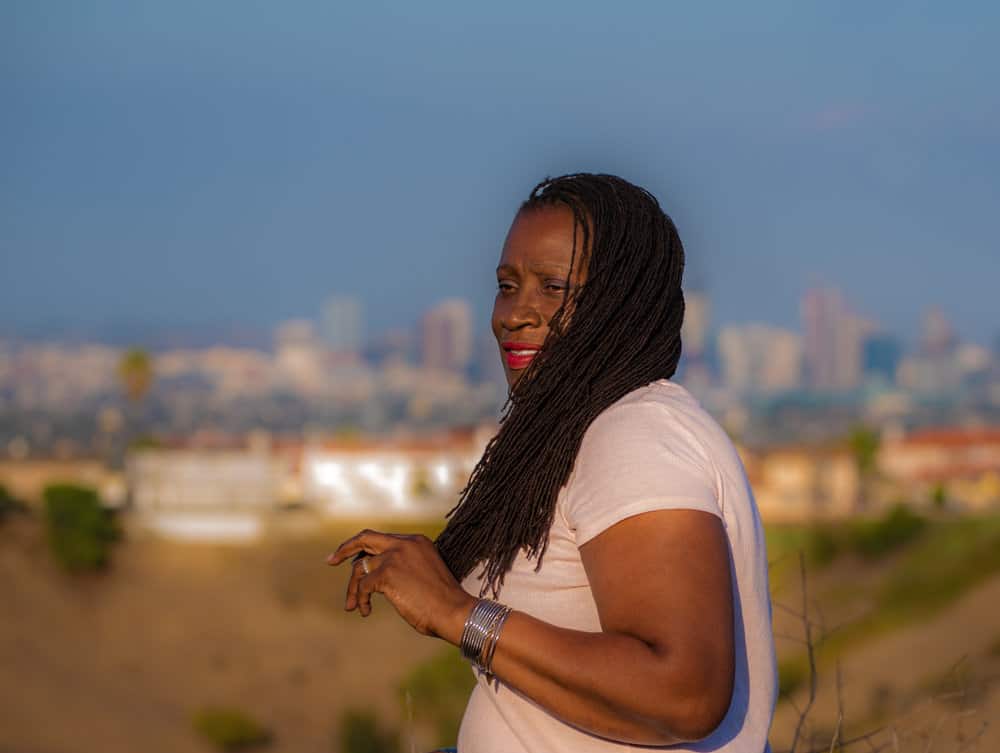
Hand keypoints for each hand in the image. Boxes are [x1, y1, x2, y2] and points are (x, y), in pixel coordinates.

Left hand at [326, 529, 475, 642]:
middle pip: (366, 538)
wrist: (454, 611)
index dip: (366, 550)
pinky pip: (363, 585)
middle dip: (345, 548)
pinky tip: (365, 611)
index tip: (353, 558)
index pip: (383, 539)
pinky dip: (360, 599)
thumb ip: (405, 567)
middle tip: (331, 560)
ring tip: (352, 605)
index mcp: (416, 541)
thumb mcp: (425, 574)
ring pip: (360, 567)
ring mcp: (395, 556)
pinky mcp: (387, 573)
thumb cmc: (443, 601)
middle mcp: (404, 543)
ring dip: (353, 588)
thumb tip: (378, 577)